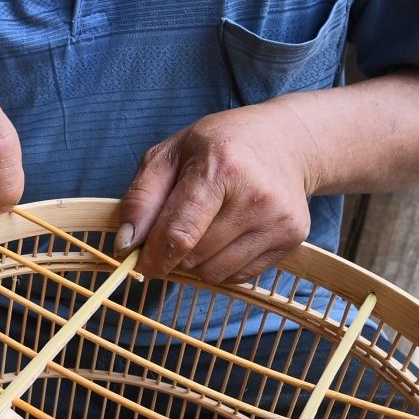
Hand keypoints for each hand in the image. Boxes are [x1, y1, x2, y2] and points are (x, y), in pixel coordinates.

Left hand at [115, 105, 316, 282]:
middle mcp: (256, 196)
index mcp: (222, 166)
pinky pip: (238, 277)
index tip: (140, 262)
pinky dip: (221, 265)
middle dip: (173, 253)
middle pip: (193, 257)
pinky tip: (227, 235)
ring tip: (204, 228)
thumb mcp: (170, 153)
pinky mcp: (292, 239)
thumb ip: (141, 197)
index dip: (152, 257)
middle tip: (176, 229)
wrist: (286, 141)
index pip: (178, 233)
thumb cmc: (220, 145)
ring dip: (197, 262)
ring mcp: (278, 220)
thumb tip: (126, 244)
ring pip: (213, 274)